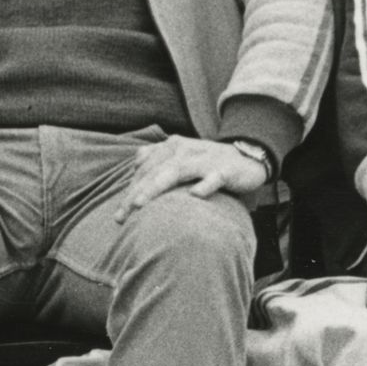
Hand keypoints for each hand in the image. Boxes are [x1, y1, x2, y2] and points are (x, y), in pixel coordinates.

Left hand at [114, 136, 266, 221]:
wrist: (248, 156)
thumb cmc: (210, 161)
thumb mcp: (182, 155)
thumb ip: (159, 156)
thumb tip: (136, 161)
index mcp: (171, 148)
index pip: (145, 170)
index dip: (129, 192)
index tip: (118, 218)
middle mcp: (184, 151)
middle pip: (154, 172)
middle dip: (135, 195)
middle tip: (122, 217)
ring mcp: (204, 160)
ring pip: (176, 172)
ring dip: (156, 187)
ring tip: (140, 205)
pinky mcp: (224, 170)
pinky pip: (213, 178)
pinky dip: (204, 186)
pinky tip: (195, 195)